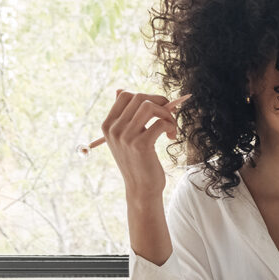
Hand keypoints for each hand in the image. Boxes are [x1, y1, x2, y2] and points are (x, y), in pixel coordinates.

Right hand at [102, 89, 188, 264]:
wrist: (141, 190)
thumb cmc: (138, 162)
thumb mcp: (126, 138)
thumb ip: (123, 116)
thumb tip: (119, 90)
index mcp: (108, 125)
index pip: (125, 95)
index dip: (146, 96)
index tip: (158, 108)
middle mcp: (114, 129)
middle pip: (139, 97)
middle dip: (160, 102)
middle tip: (169, 116)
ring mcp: (126, 136)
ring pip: (150, 106)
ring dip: (166, 114)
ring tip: (170, 128)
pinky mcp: (141, 145)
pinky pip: (160, 122)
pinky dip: (170, 126)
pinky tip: (170, 137)